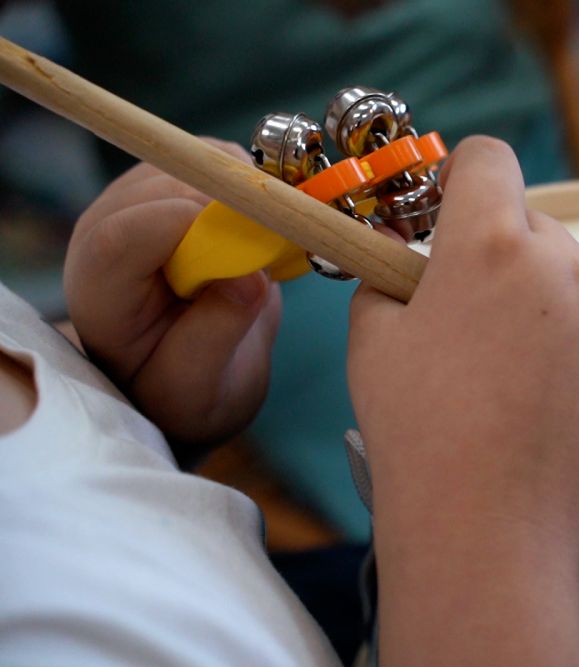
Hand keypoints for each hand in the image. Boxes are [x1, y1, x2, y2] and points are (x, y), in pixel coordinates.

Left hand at [63, 139, 281, 460]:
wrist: (187, 376)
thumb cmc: (183, 391)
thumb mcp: (197, 388)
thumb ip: (216, 334)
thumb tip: (251, 277)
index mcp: (98, 285)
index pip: (131, 233)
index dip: (197, 231)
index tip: (256, 260)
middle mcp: (107, 229)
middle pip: (169, 184)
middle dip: (232, 211)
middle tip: (274, 255)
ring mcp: (138, 200)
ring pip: (197, 160)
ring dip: (248, 193)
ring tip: (269, 247)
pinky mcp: (174, 184)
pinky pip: (219, 157)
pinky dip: (254, 183)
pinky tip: (264, 227)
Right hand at [347, 136, 578, 666]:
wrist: (489, 523)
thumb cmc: (420, 429)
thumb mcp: (374, 339)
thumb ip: (391, 280)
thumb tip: (408, 269)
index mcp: (490, 243)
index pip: (489, 159)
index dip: (464, 175)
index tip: (451, 204)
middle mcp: (564, 264)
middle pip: (534, 226)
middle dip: (503, 256)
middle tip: (473, 320)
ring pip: (576, 279)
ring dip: (546, 304)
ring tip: (513, 375)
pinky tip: (549, 404)